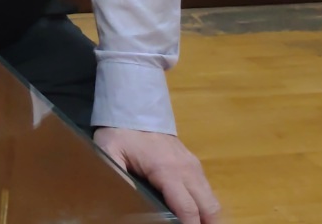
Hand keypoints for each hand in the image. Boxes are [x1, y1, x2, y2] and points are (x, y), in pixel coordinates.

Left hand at [93, 128, 223, 222]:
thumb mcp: (109, 154)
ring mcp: (193, 166)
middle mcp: (187, 170)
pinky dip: (205, 205)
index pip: (188, 207)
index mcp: (167, 170)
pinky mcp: (194, 164)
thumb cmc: (120, 133)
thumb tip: (128, 200)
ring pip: (212, 199)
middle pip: (209, 207)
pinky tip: (195, 215)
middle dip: (207, 223)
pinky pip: (207, 190)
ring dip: (208, 216)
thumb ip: (117, 176)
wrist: (134, 109)